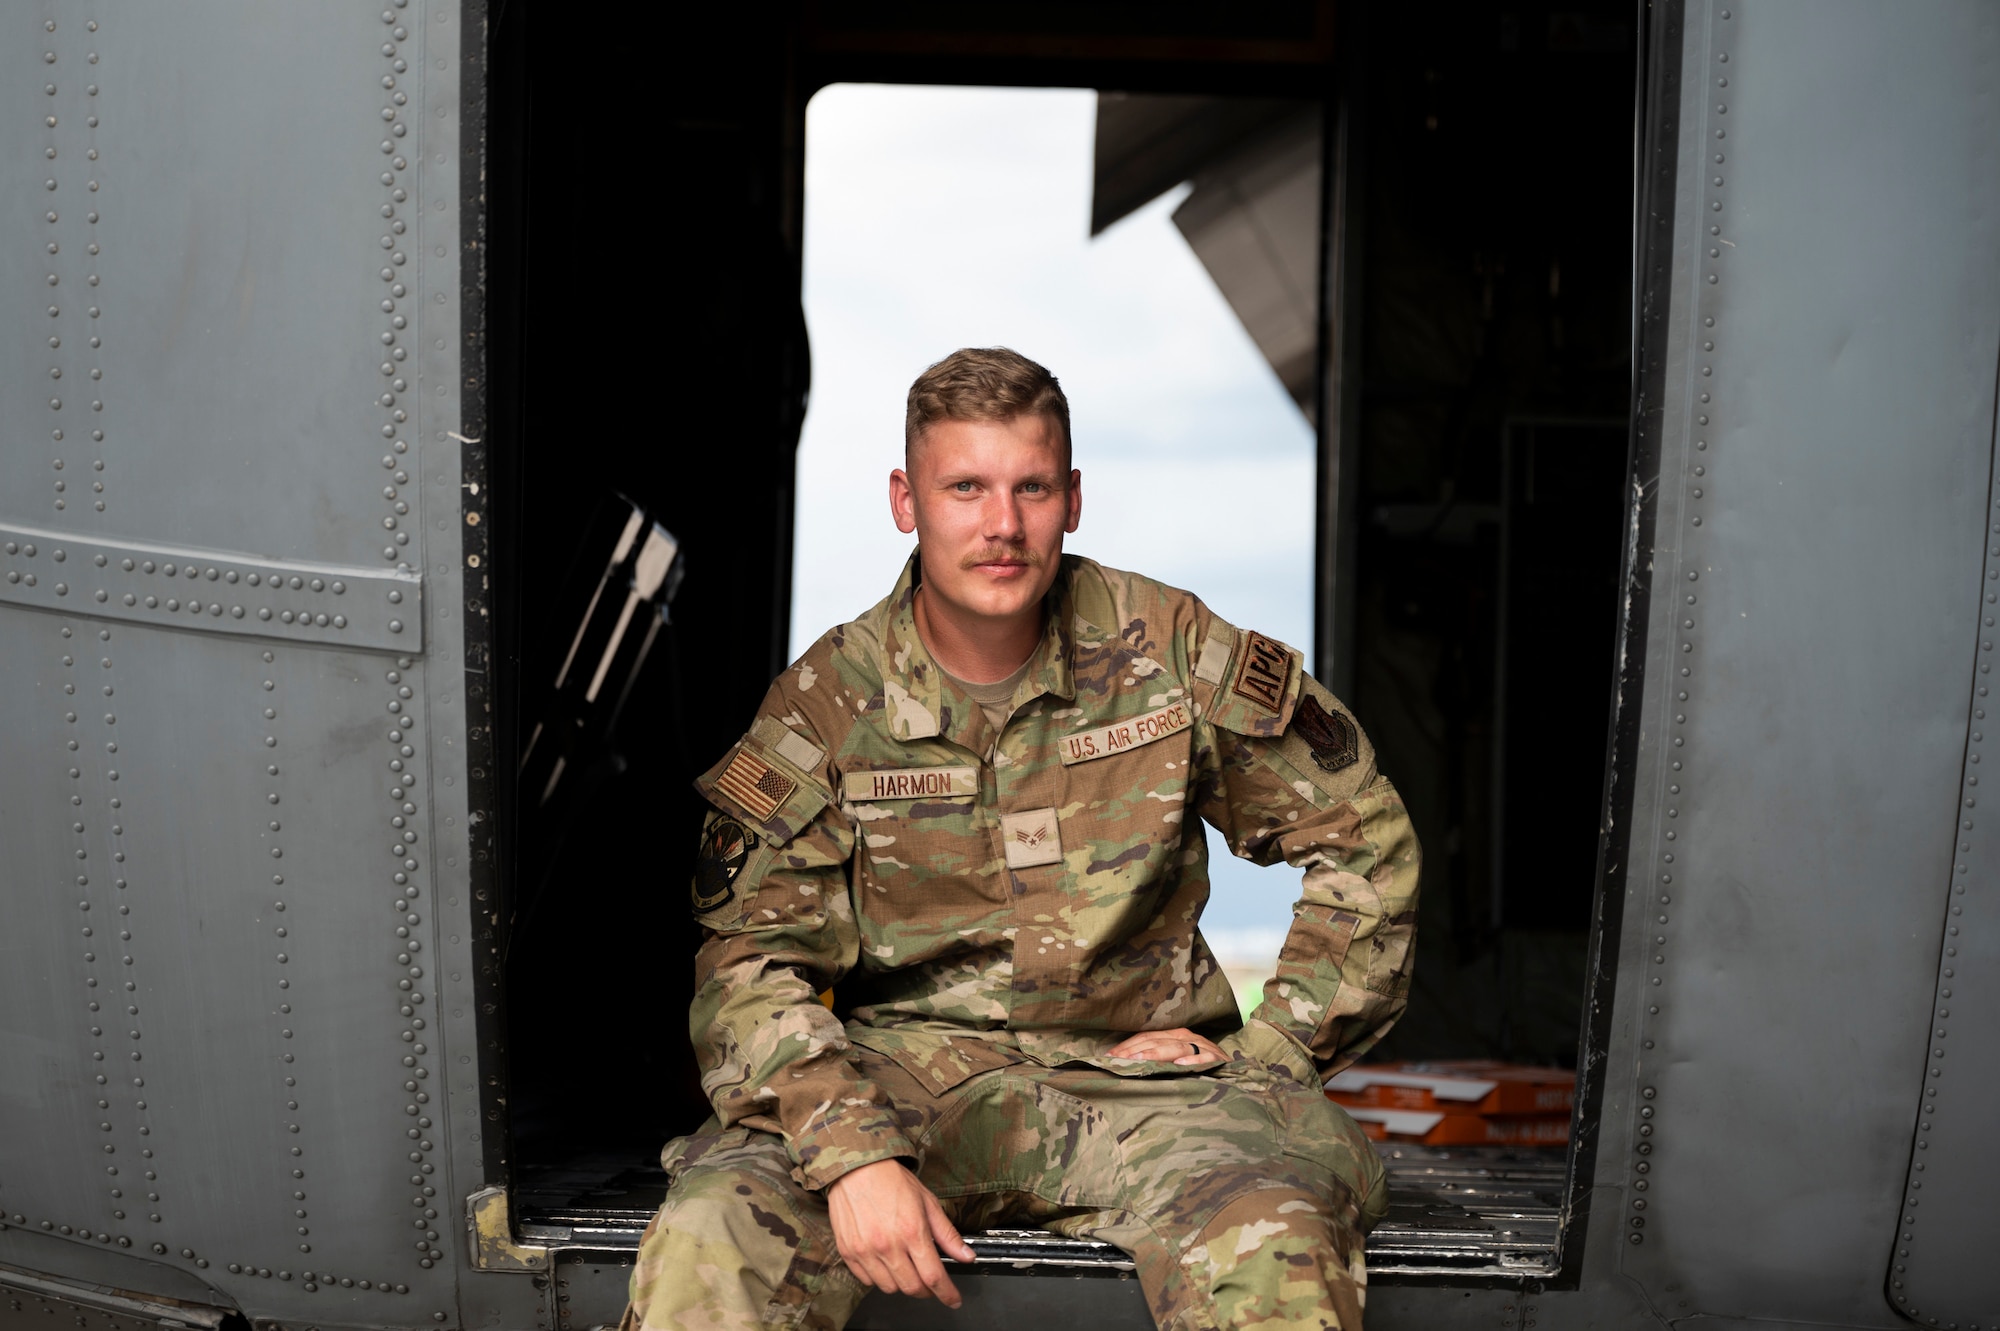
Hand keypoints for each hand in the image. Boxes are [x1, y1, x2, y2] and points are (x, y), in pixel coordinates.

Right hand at [826, 1158, 974, 1306]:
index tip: (953, 1299)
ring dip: (902, 1283)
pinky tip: (884, 1261)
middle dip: (926, 1290)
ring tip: (905, 1264)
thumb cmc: (891, 1180)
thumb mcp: (927, 1201)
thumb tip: (967, 1255)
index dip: (947, 1293)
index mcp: (912, 1231)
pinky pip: (867, 1280)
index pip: (933, 1277)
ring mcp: (865, 1251)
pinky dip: (879, 1277)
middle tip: (930, 1280)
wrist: (854, 1168)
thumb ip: (947, 1234)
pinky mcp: (848, 1252)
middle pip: (912, 1288)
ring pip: (889, 1288)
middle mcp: (887, 1245)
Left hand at [1105, 1026, 1225, 1064]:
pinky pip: (1204, 1058)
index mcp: (1174, 1035)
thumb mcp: (1175, 1060)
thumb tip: (1126, 1065)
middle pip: (1156, 1041)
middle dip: (1134, 1051)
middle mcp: (1186, 1037)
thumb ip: (1156, 1061)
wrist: (1233, 1072)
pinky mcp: (1217, 1059)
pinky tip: (1180, 1064)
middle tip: (1116, 1061)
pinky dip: (1192, 1060)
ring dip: (1157, 1053)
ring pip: (1176, 1047)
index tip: (1108, 1057)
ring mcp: (1202, 1046)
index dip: (1127, 1046)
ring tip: (1140, 1061)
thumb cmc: (1199, 1067)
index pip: (1146, 1037)